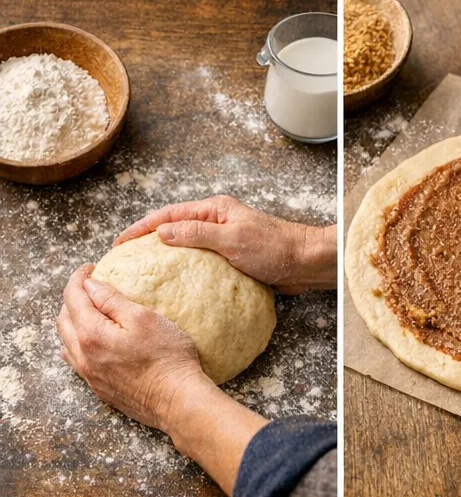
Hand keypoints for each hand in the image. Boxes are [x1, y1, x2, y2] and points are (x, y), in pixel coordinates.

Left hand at [58, 265, 266, 496]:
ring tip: (89, 313)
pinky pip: (77, 362)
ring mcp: (90, 375)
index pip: (72, 296)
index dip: (79, 277)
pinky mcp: (100, 389)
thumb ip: (112, 299)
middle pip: (64, 318)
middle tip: (90, 288)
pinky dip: (78, 345)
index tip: (91, 268)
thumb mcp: (143, 318)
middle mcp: (83, 355)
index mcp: (91, 333)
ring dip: (73, 322)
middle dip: (72, 298)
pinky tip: (90, 343)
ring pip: (67, 341)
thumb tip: (91, 285)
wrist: (179, 402)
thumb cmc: (167, 359)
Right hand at [115, 196, 336, 293]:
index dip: (141, 228)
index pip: (167, 216)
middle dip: (148, 241)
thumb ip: (197, 234)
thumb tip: (162, 233)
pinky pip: (202, 263)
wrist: (304, 263)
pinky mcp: (231, 259)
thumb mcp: (232, 239)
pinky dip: (186, 271)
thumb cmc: (273, 249)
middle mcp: (215, 221)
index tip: (120, 243)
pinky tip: (178, 287)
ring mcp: (223, 240)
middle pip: (173, 229)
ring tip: (144, 274)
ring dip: (166, 257)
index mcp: (213, 210)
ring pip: (186, 247)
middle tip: (125, 260)